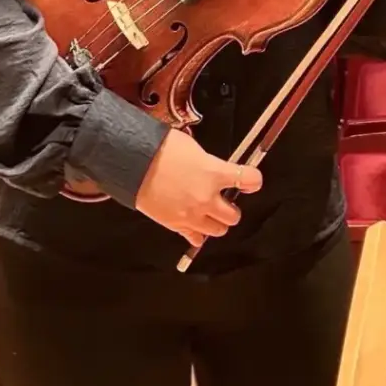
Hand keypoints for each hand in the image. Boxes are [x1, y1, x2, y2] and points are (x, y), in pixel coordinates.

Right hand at [135, 128, 262, 241]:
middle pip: (234, 215)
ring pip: (218, 230)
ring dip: (217, 221)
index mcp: (214, 173)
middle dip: (231, 207)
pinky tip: (194, 222)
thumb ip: (208, 162)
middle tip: (224, 198)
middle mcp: (207, 198)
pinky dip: (198, 232)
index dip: (253, 180)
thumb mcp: (192, 147)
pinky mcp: (176, 225)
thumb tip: (213, 168)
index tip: (251, 180)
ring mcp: (192, 214)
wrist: (133, 162)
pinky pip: (196, 238)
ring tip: (208, 211)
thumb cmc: (159, 149)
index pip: (249, 180)